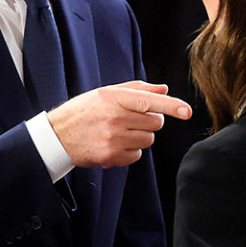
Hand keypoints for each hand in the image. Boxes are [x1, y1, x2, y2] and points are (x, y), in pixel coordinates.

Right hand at [47, 81, 190, 167]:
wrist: (58, 136)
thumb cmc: (84, 111)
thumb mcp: (106, 93)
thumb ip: (137, 89)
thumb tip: (164, 89)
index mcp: (114, 98)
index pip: (149, 101)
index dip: (171, 106)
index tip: (187, 111)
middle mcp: (114, 118)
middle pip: (155, 122)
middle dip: (148, 121)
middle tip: (130, 119)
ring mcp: (113, 139)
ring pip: (149, 140)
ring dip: (141, 136)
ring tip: (120, 132)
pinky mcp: (111, 157)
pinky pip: (138, 155)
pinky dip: (131, 150)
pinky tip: (114, 144)